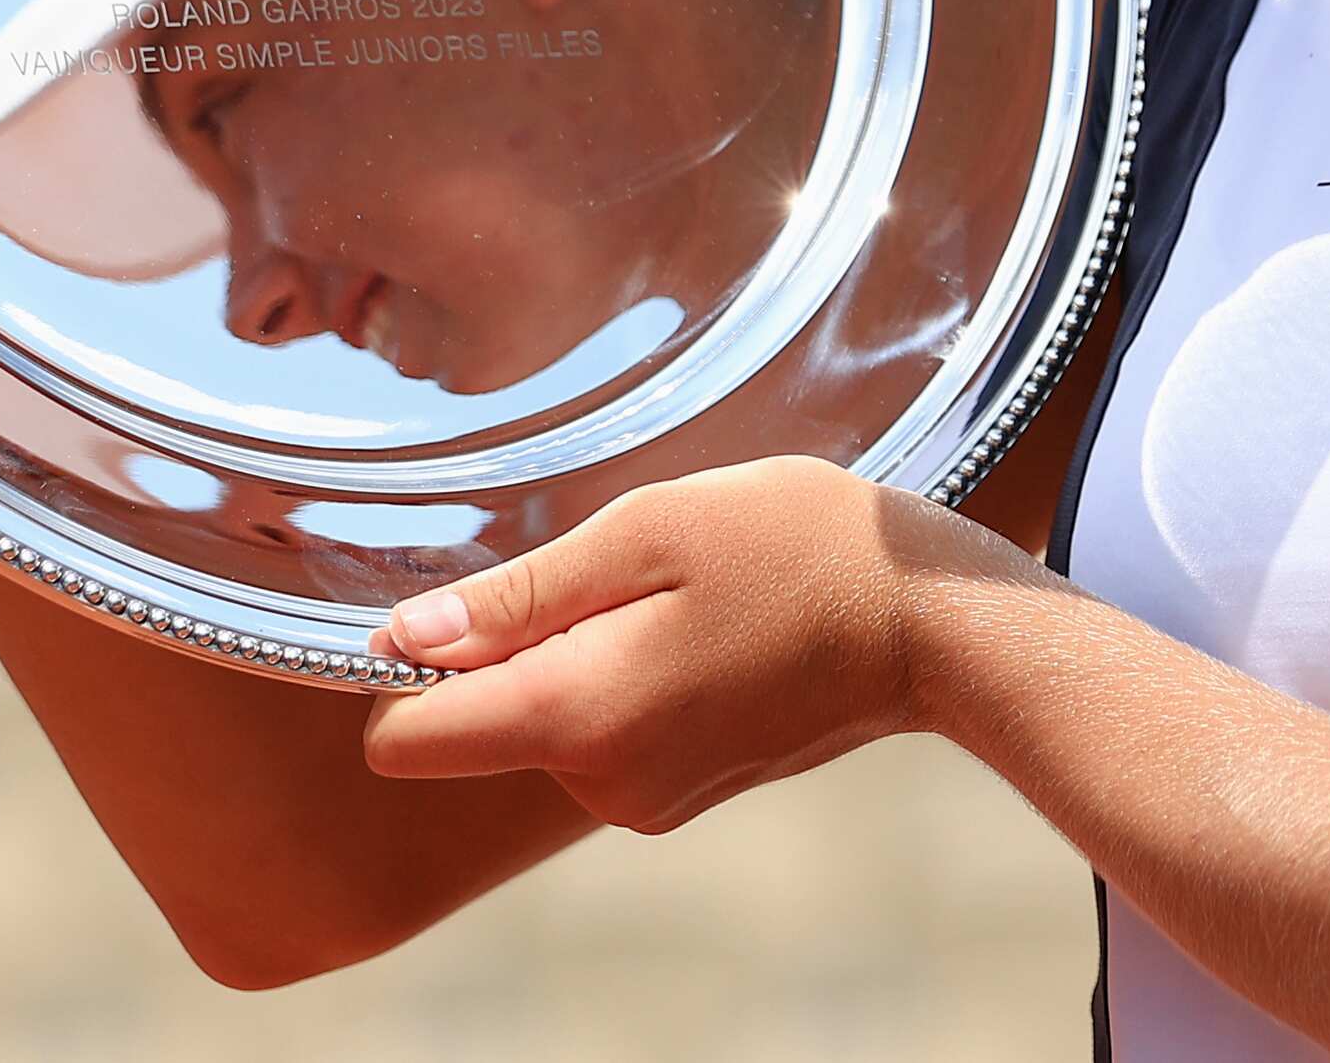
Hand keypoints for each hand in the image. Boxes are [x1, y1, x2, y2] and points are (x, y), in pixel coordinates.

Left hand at [357, 457, 1032, 832]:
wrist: (931, 624)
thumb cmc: (799, 548)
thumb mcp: (650, 530)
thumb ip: (516, 596)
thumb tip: (398, 641)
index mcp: (576, 713)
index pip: (404, 742)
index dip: (410, 668)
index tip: (476, 602)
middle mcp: (598, 781)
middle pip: (476, 724)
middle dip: (518, 645)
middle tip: (624, 574)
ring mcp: (640, 800)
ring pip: (541, 722)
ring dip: (582, 653)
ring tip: (679, 597)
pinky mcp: (674, 796)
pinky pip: (598, 736)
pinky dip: (625, 679)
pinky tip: (701, 631)